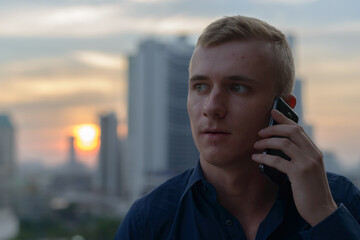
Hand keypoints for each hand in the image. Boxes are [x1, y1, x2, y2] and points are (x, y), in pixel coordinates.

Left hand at [252, 109, 337, 225]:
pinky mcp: (299, 173)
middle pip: (291, 131)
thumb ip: (298, 156)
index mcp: (314, 151)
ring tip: (256, 146)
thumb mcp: (307, 169)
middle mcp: (313, 153)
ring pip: (283, 143)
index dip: (284, 119)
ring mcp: (307, 163)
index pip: (298, 129)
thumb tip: (277, 145)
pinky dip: (264, 157)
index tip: (272, 112)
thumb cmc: (310, 190)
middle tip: (259, 132)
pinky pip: (277, 160)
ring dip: (266, 143)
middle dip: (273, 128)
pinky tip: (256, 158)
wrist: (321, 210)